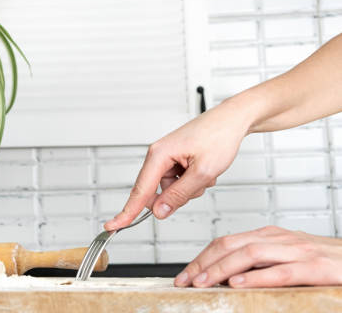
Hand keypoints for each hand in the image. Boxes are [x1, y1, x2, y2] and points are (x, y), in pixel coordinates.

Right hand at [104, 98, 252, 230]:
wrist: (232, 120)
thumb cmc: (219, 136)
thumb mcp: (203, 172)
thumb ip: (178, 194)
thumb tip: (159, 211)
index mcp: (159, 155)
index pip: (140, 191)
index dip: (127, 212)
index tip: (113, 225)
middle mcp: (159, 156)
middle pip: (158, 192)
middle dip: (180, 194)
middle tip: (200, 182)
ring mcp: (167, 158)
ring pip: (172, 189)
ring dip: (191, 187)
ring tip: (206, 170)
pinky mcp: (176, 160)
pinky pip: (180, 182)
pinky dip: (195, 180)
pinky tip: (205, 167)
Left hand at [175, 226, 341, 287]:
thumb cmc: (324, 265)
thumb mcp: (286, 259)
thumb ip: (260, 265)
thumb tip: (226, 278)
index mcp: (269, 236)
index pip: (225, 242)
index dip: (201, 258)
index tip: (184, 275)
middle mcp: (279, 239)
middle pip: (230, 245)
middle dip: (203, 263)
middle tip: (184, 280)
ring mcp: (298, 251)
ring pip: (250, 255)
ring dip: (221, 269)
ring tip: (202, 282)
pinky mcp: (316, 267)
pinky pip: (282, 271)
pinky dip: (257, 278)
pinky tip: (239, 285)